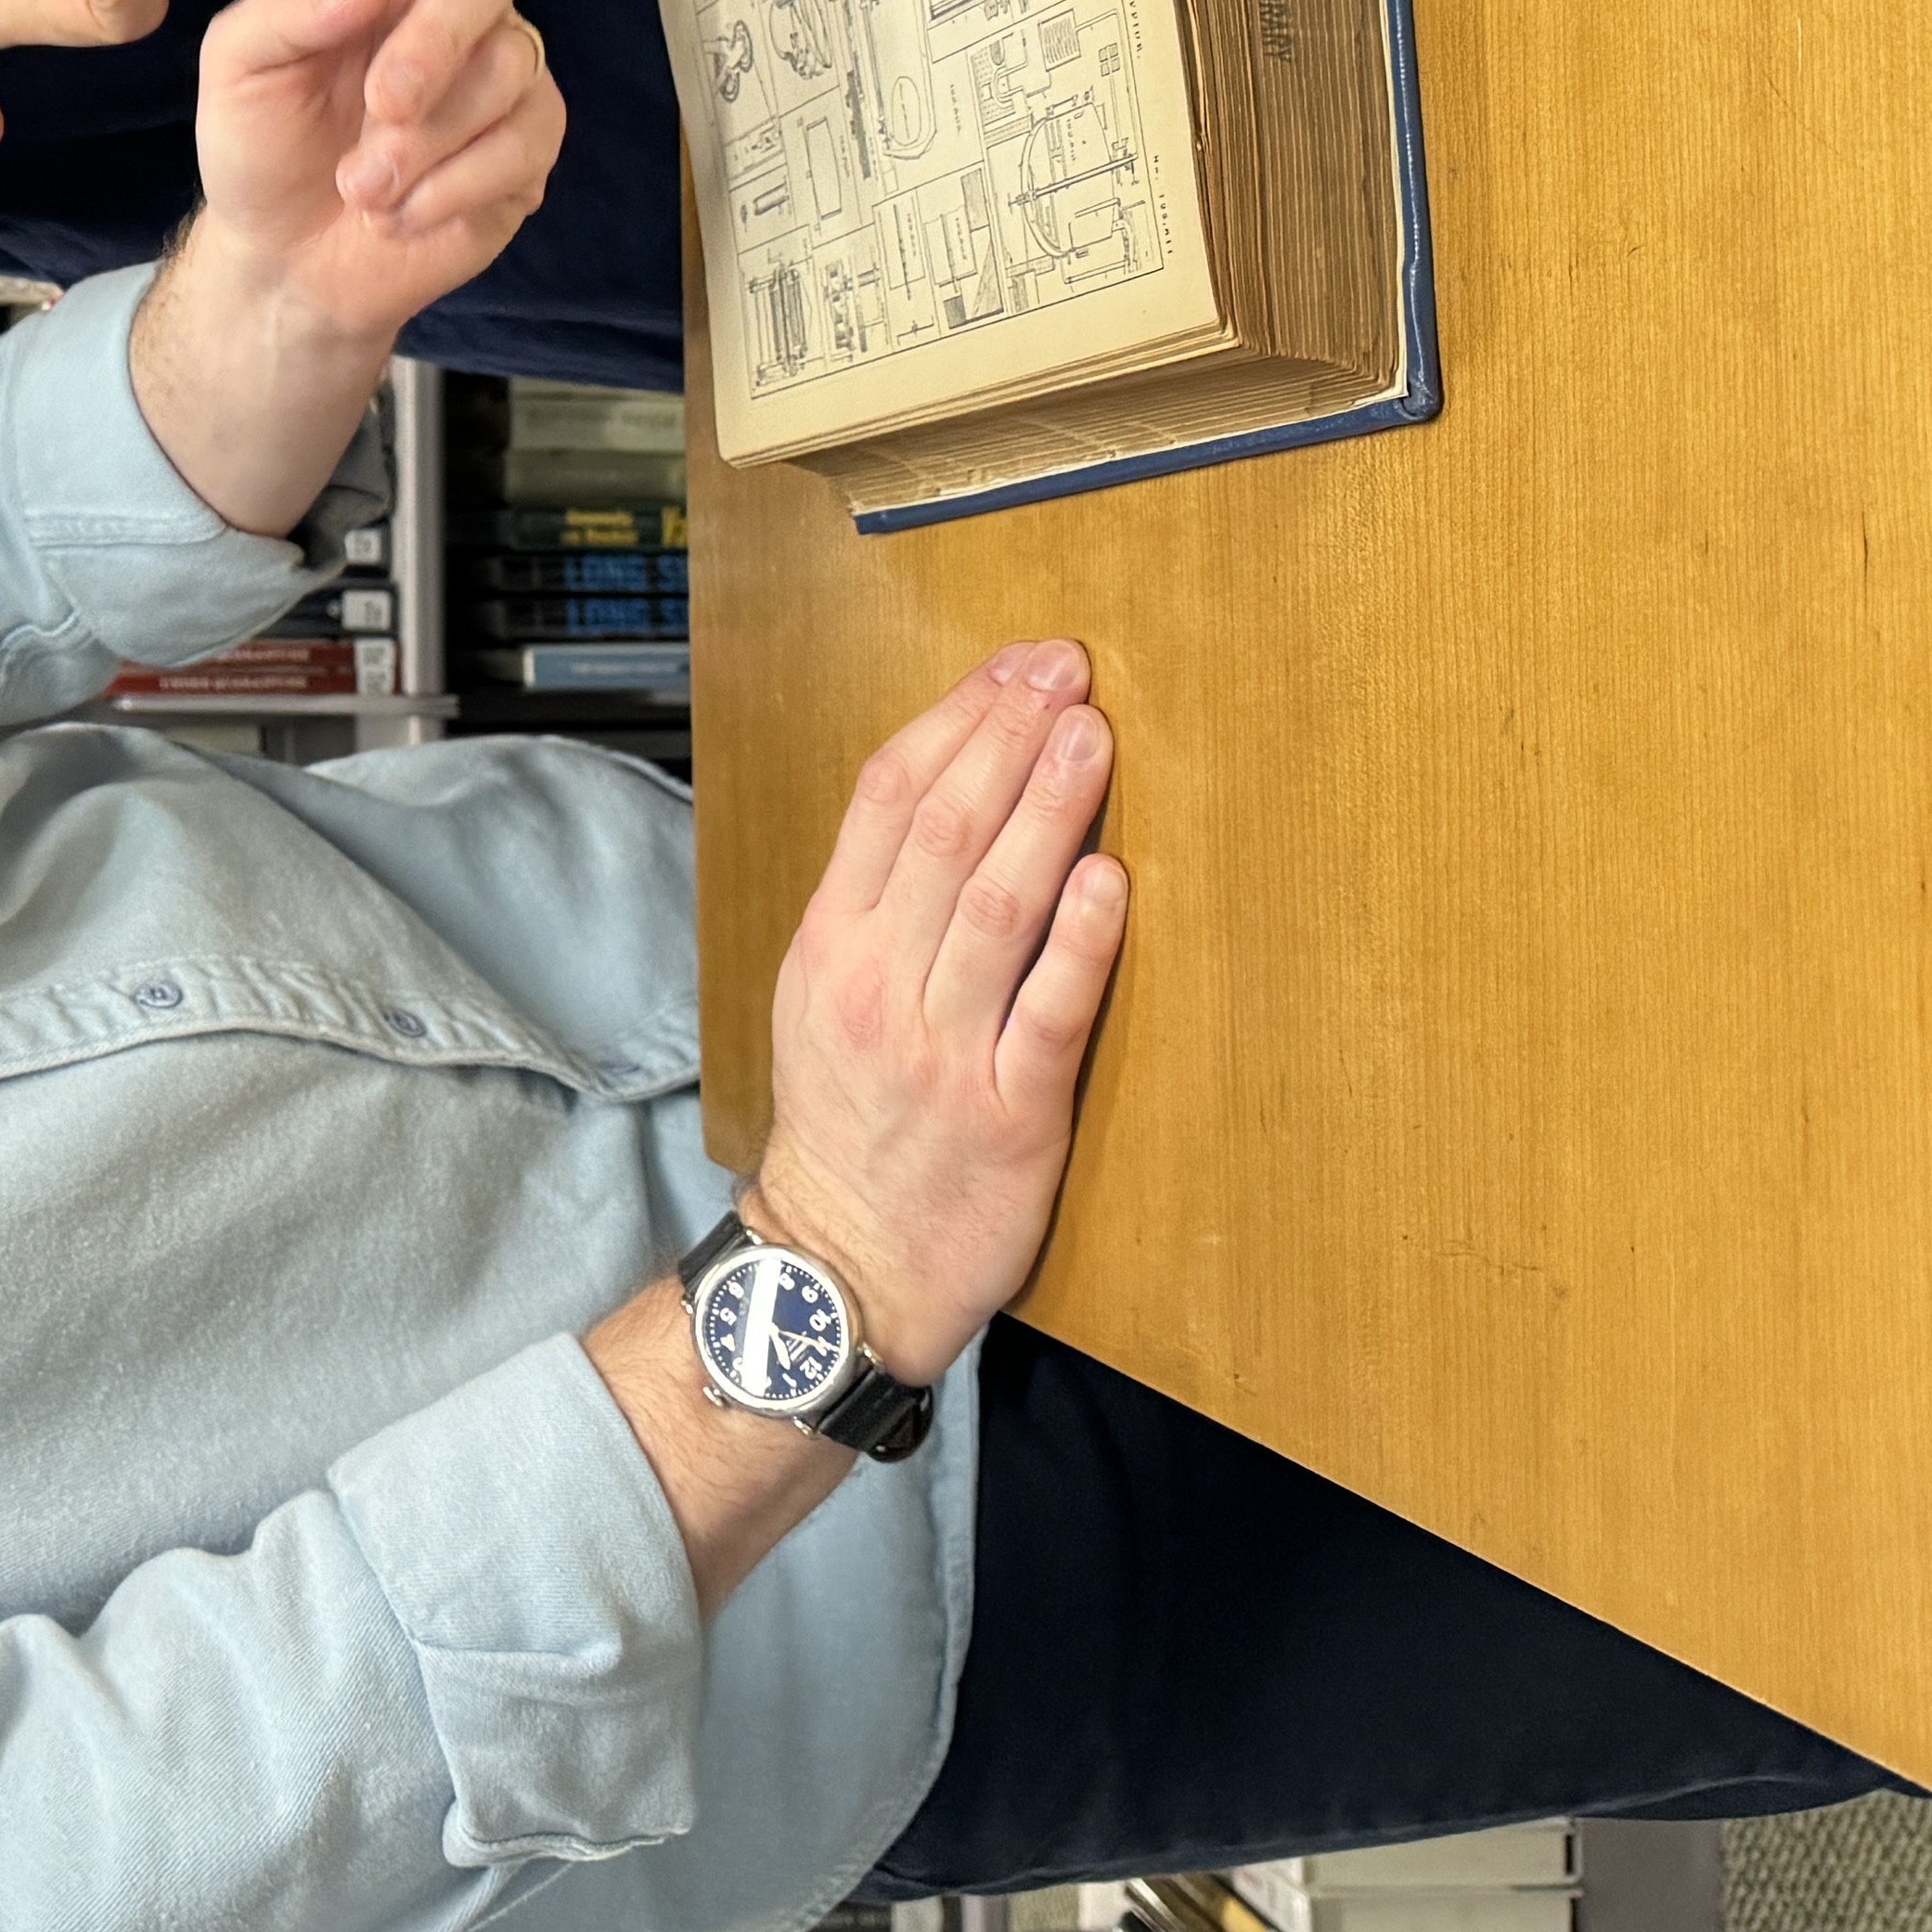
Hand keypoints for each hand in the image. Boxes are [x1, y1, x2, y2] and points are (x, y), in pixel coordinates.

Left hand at [178, 0, 599, 346]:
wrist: (282, 262)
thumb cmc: (258, 143)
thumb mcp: (236, 63)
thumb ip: (291, 7)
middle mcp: (458, 2)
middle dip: (431, 47)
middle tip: (375, 113)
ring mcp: (502, 76)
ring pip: (504, 74)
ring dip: (417, 145)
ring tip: (361, 182)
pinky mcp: (525, 152)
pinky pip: (515, 151)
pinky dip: (442, 192)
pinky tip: (398, 211)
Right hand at [742, 645, 1131, 1384]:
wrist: (843, 1264)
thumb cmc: (847, 1122)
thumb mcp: (821, 996)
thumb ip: (876, 902)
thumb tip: (954, 788)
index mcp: (830, 944)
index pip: (886, 799)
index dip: (955, 719)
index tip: (1014, 667)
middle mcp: (878, 984)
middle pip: (944, 831)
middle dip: (1010, 737)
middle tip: (1068, 672)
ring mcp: (943, 1049)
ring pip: (997, 905)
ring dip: (1049, 810)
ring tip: (1093, 737)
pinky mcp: (1011, 1113)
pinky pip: (1047, 1013)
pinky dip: (1081, 941)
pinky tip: (1110, 881)